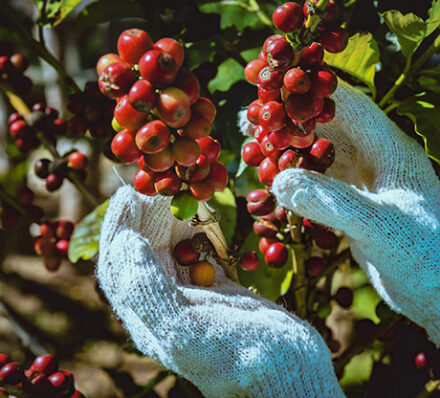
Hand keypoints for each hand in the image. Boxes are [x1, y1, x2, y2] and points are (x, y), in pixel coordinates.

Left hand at [97, 185, 343, 397]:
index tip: (129, 193)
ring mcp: (191, 295)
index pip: (120, 265)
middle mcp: (164, 304)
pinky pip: (199, 252)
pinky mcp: (217, 287)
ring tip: (180, 193)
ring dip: (171, 219)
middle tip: (159, 184)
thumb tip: (124, 243)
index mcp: (148, 316)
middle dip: (146, 216)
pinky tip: (203, 216)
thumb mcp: (187, 331)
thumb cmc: (239, 358)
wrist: (288, 375)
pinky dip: (198, 231)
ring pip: (170, 249)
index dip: (119, 228)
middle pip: (144, 251)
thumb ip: (149, 291)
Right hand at [272, 80, 439, 344]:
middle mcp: (375, 160)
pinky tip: (275, 192)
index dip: (309, 96)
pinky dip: (296, 186)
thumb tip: (279, 183)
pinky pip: (318, 186)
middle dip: (291, 126)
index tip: (271, 94)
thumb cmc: (426, 256)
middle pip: (326, 130)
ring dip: (290, 156)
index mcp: (389, 149)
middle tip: (252, 128)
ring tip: (257, 159)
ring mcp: (363, 184)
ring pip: (318, 158)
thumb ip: (330, 203)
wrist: (439, 294)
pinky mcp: (354, 207)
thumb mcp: (379, 226)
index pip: (347, 107)